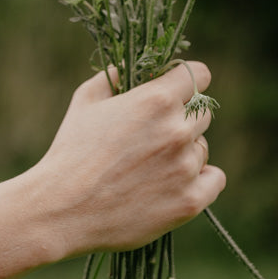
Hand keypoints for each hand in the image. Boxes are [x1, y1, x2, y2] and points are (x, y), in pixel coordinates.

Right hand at [30, 62, 225, 258]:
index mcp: (155, 100)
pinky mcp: (189, 201)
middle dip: (183, 118)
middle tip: (154, 136)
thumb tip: (128, 69)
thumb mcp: (85, 101)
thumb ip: (112, 76)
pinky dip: (201, 180)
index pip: (199, 75)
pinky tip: (177, 182)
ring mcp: (185, 167)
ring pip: (202, 148)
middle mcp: (177, 130)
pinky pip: (215, 179)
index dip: (186, 82)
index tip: (177, 92)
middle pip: (202, 113)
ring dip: (185, 152)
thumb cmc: (70, 153)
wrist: (61, 210)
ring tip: (151, 167)